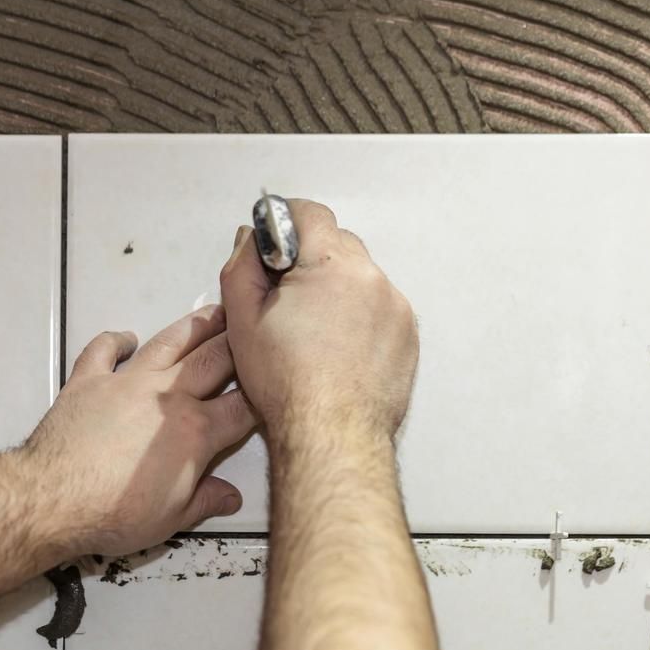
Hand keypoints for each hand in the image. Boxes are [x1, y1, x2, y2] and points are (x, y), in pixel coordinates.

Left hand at [21, 304, 256, 559]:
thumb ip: (206, 501)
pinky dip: (116, 340)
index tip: (277, 384)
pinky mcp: (90, 380)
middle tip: (256, 324)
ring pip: (170, 342)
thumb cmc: (115, 513)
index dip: (264, 395)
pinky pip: (105, 349)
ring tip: (215, 311)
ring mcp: (128, 382)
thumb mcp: (172, 519)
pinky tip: (126, 337)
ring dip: (195, 325)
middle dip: (240, 341)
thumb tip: (231, 497)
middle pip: (215, 359)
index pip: (244, 406)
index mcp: (197, 431)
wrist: (53, 499)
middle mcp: (169, 396)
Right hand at [220, 200, 417, 441]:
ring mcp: (395, 307)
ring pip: (360, 277)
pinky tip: (338, 348)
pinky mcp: (407, 335)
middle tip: (286, 297)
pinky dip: (360, 317)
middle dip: (311, 259)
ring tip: (314, 331)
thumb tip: (251, 240)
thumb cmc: (288, 384)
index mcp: (332, 264)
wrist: (332, 435)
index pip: (310, 214)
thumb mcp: (243, 320)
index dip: (285, 224)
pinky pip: (380, 308)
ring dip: (337, 289)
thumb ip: (242, 267)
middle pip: (337, 243)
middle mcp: (372, 278)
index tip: (271, 248)